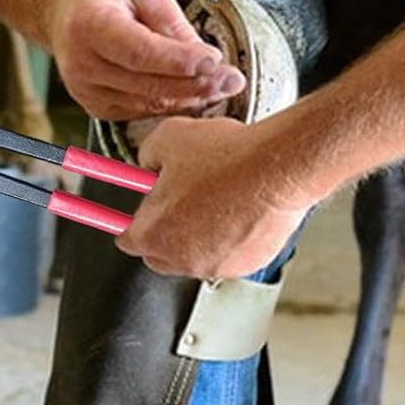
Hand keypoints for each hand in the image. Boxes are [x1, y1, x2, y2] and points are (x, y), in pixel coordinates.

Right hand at [44, 0, 245, 119]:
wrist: (63, 10)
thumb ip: (173, 22)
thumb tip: (205, 58)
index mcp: (90, 24)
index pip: (140, 51)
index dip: (179, 61)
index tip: (214, 61)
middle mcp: (82, 62)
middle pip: (147, 84)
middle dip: (196, 84)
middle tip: (232, 79)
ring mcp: (86, 90)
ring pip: (149, 104)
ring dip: (189, 98)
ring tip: (220, 85)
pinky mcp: (95, 107)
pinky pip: (142, 112)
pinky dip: (170, 105)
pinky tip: (192, 93)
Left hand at [117, 115, 314, 278]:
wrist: (278, 167)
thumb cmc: (226, 156)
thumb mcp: (166, 138)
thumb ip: (146, 156)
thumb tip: (148, 163)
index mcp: (153, 234)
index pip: (126, 238)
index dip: (132, 219)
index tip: (139, 208)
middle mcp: (181, 259)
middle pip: (158, 254)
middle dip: (162, 231)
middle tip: (177, 201)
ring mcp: (215, 266)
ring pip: (194, 255)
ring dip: (196, 234)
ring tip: (214, 197)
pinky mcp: (247, 265)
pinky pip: (227, 254)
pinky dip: (228, 238)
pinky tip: (238, 207)